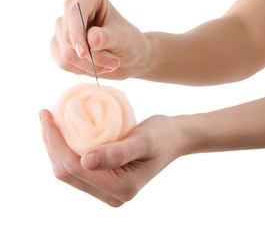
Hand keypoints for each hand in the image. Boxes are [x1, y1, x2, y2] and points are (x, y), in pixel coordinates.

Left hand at [39, 109, 187, 206]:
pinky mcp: (106, 179)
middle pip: (67, 172)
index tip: (46, 116)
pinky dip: (66, 149)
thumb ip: (117, 153)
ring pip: (69, 170)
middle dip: (51, 144)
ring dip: (56, 146)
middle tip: (45, 115)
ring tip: (50, 121)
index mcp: (121, 188)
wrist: (173, 138)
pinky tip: (62, 132)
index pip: (75, 168)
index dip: (55, 143)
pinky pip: (77, 167)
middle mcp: (111, 194)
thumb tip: (85, 162)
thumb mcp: (144, 141)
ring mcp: (107, 189)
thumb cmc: (162, 136)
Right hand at [51, 0, 149, 79]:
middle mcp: (72, 9)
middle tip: (114, 63)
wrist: (128, 58)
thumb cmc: (128, 43)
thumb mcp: (122, 39)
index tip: (84, 53)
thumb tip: (91, 39)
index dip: (77, 34)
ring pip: (66, 54)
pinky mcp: (60, 46)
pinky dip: (81, 70)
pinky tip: (96, 68)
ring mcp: (64, 28)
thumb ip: (107, 38)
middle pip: (68, 38)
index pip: (74, 13)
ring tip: (109, 65)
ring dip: (89, 66)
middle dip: (92, 57)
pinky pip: (63, 63)